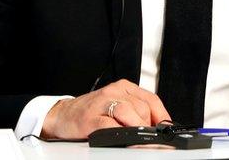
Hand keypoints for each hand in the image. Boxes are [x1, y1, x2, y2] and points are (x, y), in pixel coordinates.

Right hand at [41, 79, 170, 138]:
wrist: (62, 115)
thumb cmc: (91, 112)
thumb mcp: (117, 104)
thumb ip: (135, 110)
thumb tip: (158, 126)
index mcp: (124, 87)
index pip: (151, 99)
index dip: (162, 116)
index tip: (167, 129)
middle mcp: (114, 92)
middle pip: (142, 107)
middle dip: (148, 126)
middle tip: (148, 138)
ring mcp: (102, 103)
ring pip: (129, 112)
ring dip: (137, 129)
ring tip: (138, 139)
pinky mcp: (91, 118)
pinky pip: (111, 125)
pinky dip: (121, 134)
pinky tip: (124, 139)